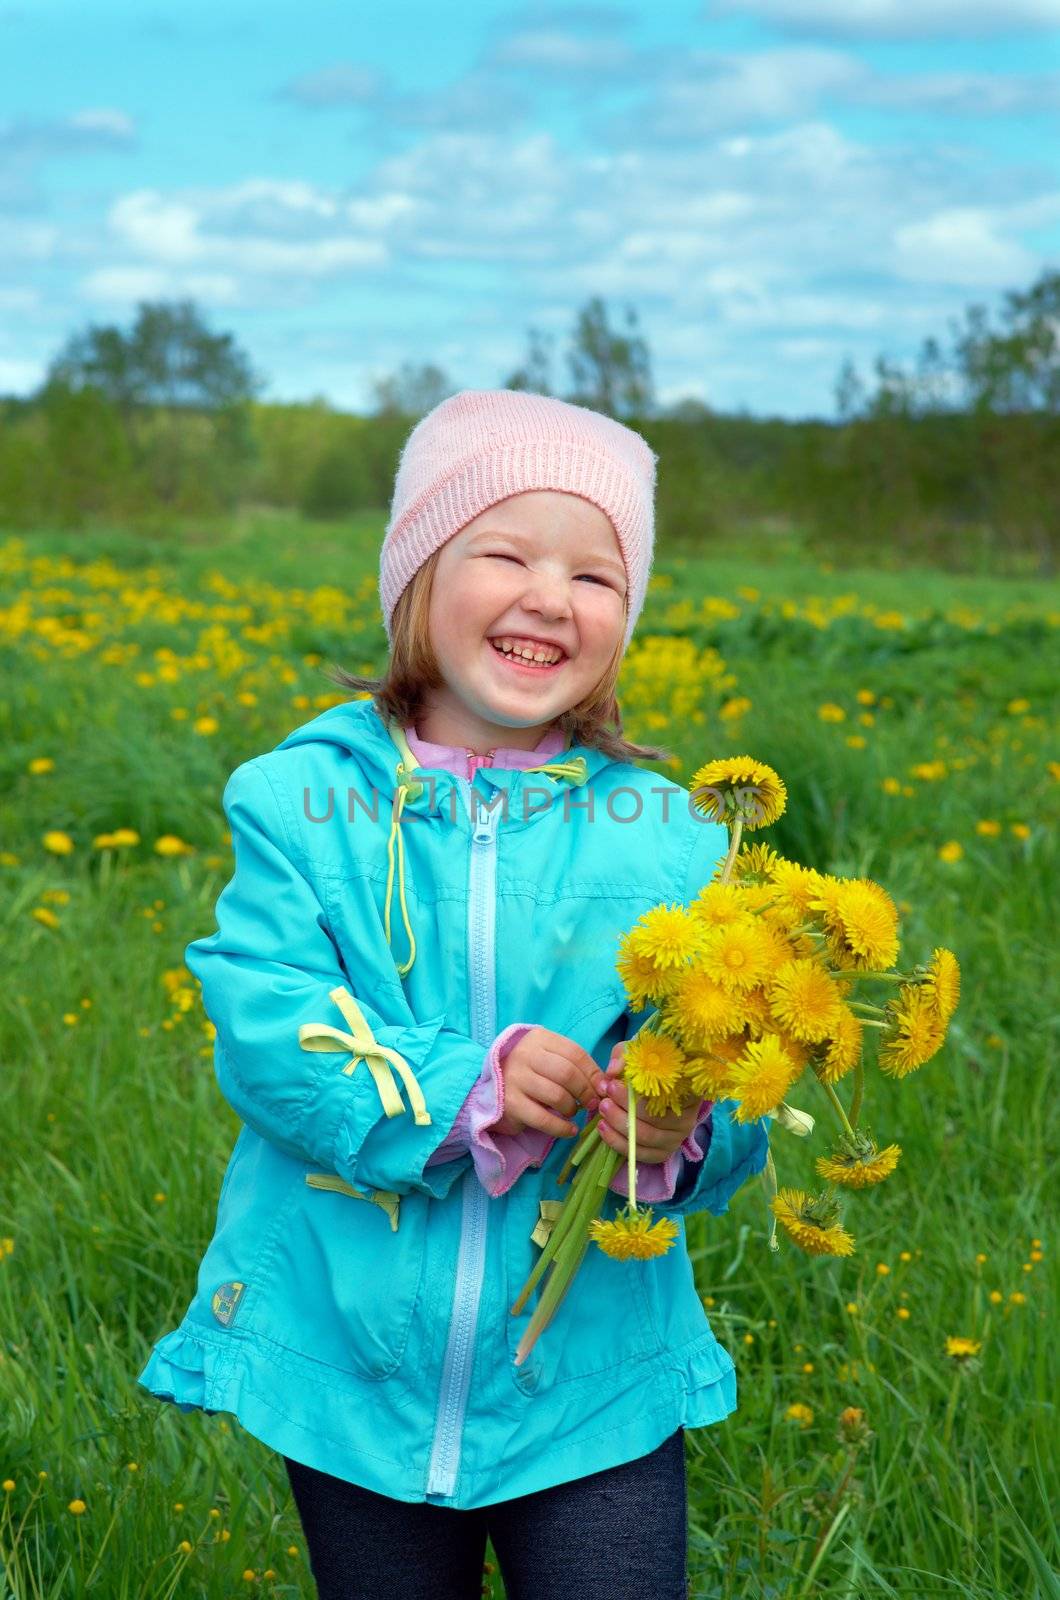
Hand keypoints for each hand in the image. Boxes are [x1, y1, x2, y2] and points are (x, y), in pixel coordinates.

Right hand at [492, 1027, 602, 1140]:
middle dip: (586, 1092)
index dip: (594, 1073)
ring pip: (557, 1096)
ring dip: (572, 1108)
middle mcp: (524, 1055)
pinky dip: (562, 1128)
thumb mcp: (550, 1059)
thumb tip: (605, 1085)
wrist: (493, 1087)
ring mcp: (515, 1079)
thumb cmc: (531, 1072)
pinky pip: (544, 1119)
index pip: (575, 1054)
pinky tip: (570, 1130)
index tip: (603, 1088)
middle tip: (592, 1104)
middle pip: (567, 1074)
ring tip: (573, 1112)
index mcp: (538, 1039)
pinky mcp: (511, 1104)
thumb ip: (575, 1066)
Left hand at [593, 1048, 701, 1164]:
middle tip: (607, 1091)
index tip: (618, 1081)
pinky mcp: (663, 1154)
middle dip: (627, 1105)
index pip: (675, 1091)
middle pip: (658, 1117)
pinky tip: (603, 1128)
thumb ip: (624, 1057)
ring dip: (620, 1123)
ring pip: (647, 1136)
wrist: (650, 1096)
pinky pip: (640, 1154)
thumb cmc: (645, 1072)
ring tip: (603, 1108)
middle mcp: (688, 1117)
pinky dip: (618, 1142)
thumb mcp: (637, 1057)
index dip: (646, 1087)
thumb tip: (613, 1071)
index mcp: (689, 1091)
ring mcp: (676, 1138)